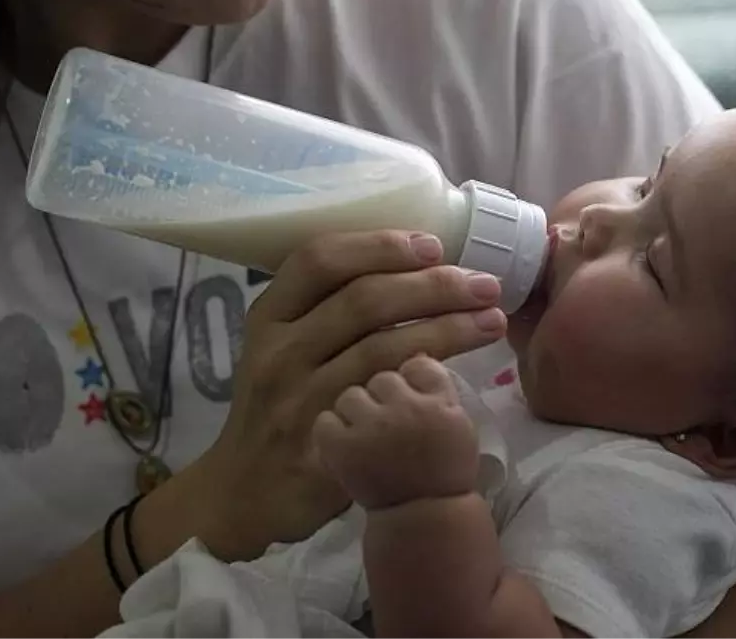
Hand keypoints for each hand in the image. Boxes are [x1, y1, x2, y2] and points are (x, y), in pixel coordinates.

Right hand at [201, 231, 506, 552]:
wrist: (243, 491)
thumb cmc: (276, 408)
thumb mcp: (280, 349)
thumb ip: (325, 311)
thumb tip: (405, 265)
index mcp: (269, 317)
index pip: (319, 260)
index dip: (378, 246)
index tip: (432, 244)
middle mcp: (279, 352)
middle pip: (364, 300)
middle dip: (432, 286)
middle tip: (482, 284)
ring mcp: (300, 399)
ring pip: (383, 349)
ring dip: (447, 329)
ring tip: (491, 318)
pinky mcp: (326, 442)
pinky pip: (386, 402)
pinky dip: (427, 380)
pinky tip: (460, 373)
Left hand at [313, 356, 480, 509]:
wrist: (420, 516)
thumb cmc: (442, 469)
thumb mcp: (455, 421)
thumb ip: (435, 384)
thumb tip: (412, 350)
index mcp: (438, 402)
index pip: (416, 363)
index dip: (410, 378)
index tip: (410, 397)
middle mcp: (404, 409)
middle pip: (382, 376)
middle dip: (383, 394)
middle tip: (388, 421)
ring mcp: (369, 427)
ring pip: (352, 395)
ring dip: (357, 410)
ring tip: (365, 434)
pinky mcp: (339, 446)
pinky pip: (327, 419)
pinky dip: (333, 431)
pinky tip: (344, 446)